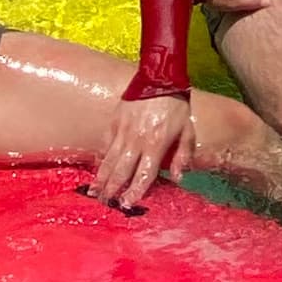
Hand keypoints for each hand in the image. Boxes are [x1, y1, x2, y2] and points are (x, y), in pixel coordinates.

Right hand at [85, 92, 194, 212]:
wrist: (160, 76)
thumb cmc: (177, 105)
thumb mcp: (187, 130)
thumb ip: (183, 155)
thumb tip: (178, 177)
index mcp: (156, 144)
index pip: (144, 174)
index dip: (135, 191)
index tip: (127, 204)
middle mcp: (137, 140)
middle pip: (122, 170)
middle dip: (113, 189)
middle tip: (105, 203)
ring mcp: (123, 130)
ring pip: (110, 159)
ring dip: (102, 177)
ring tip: (94, 192)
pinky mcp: (115, 121)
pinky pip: (106, 143)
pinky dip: (101, 157)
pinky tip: (98, 168)